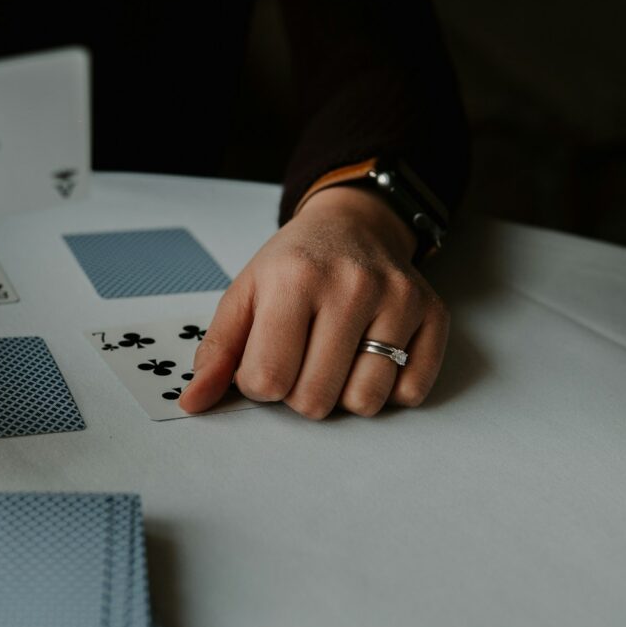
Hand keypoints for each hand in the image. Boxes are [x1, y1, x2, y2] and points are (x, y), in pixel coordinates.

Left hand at [179, 185, 448, 418]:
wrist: (352, 224)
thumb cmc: (293, 264)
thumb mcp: (244, 295)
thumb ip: (217, 352)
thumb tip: (192, 402)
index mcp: (294, 279)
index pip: (268, 380)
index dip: (259, 383)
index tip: (265, 358)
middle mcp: (351, 286)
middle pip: (315, 400)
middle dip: (300, 392)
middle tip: (302, 359)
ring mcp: (398, 299)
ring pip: (366, 402)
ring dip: (344, 394)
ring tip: (336, 359)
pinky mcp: (432, 315)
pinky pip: (410, 393)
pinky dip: (388, 389)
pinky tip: (371, 357)